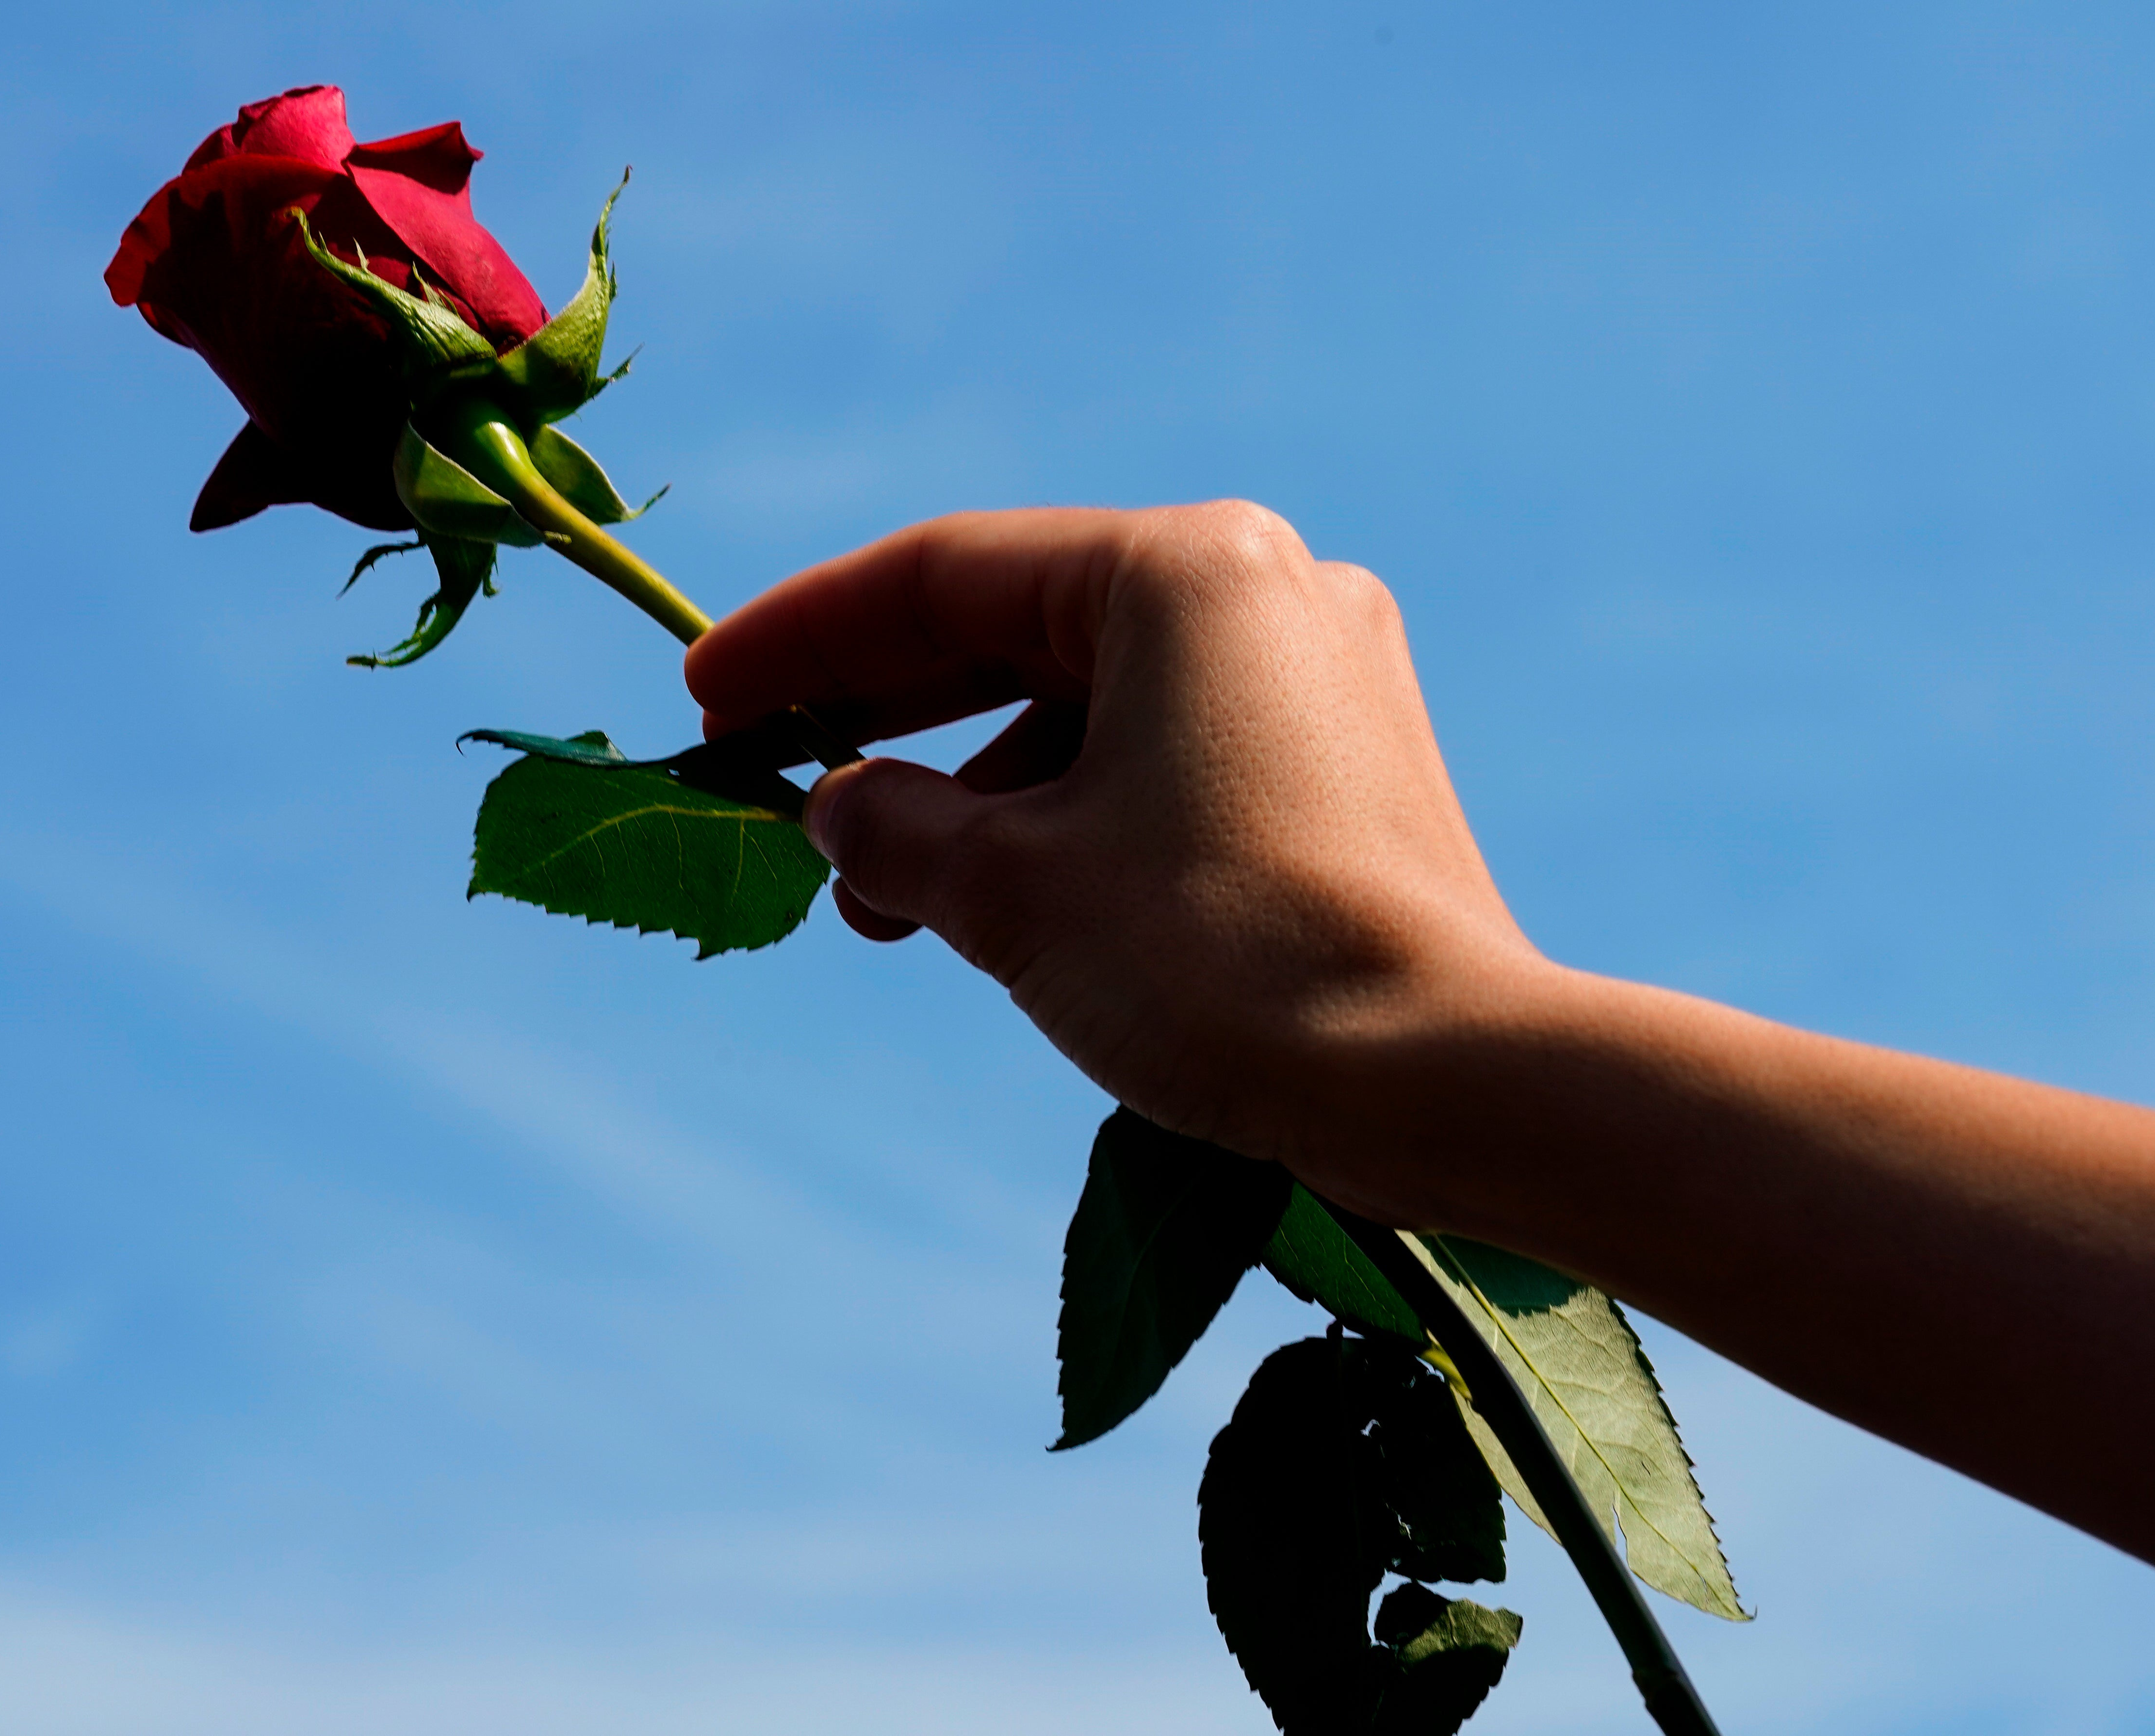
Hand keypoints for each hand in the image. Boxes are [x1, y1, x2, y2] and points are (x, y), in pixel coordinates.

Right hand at [685, 502, 1542, 1205]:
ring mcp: (1324, 675)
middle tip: (768, 781)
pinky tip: (995, 900)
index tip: (707, 697)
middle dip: (887, 718)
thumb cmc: (1224, 964)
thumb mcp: (1014, 890)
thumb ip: (898, 828)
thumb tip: (839, 809)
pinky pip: (1168, 756)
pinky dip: (1071, 813)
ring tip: (877, 903)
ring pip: (1096, 706)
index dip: (806, 639)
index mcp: (1186, 568)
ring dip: (976, 793)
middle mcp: (1269, 589)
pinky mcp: (1350, 764)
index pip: (946, 575)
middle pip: (1022, 629)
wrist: (1447, 1080)